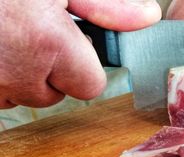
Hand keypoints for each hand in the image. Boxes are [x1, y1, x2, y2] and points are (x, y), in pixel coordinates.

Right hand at [0, 0, 160, 108]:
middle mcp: (15, 74)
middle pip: (54, 95)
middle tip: (30, 33)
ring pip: (20, 96)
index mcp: (46, 43)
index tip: (71, 46)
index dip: (85, 67)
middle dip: (50, 71)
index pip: (91, 86)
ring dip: (19, 74)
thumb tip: (146, 17)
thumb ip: (105, 1)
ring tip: (6, 35)